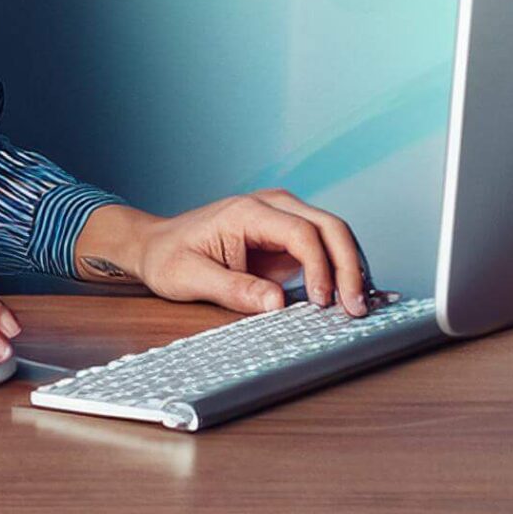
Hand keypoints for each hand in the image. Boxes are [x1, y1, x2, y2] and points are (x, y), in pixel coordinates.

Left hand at [73, 191, 372, 316]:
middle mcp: (271, 206)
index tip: (323, 302)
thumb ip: (235, 290)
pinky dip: (340, 269)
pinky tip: (348, 295)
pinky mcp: (286, 236)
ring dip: (350, 268)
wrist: (155, 245)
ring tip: (358, 305)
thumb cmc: (168, 256)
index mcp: (248, 212)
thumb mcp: (191, 278)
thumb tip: (276, 305)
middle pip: (329, 227)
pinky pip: (323, 248)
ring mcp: (282, 218)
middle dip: (349, 267)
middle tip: (357, 307)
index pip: (302, 233)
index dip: (321, 268)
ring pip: (333, 235)